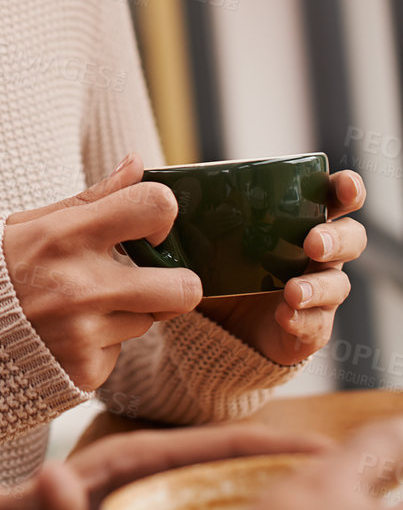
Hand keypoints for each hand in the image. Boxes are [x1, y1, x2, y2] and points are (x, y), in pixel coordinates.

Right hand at [2, 153, 199, 389]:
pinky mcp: (83, 373)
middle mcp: (81, 287)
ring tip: (76, 307)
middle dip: (176, 282)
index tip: (145, 226)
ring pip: (147, 320)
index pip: (154, 207)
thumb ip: (92, 198)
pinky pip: (117, 353)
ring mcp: (84, 334)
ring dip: (124, 314)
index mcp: (66, 236)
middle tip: (149, 278)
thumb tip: (137, 163)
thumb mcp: (29, 223)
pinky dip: (97, 345)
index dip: (160, 214)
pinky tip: (61, 336)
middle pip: (183, 288)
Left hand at [198, 170, 366, 366]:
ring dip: (318, 286)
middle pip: (351, 239)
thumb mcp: (204, 237)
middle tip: (312, 243)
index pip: (336, 198)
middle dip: (337, 238)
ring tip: (292, 291)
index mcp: (300, 221)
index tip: (345, 186)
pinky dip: (302, 319)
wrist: (217, 328)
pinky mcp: (310, 328)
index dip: (346, 190)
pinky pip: (317, 325)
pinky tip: (285, 315)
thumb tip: (157, 180)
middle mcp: (318, 255)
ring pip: (338, 285)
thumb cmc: (220, 267)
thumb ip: (191, 211)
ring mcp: (319, 293)